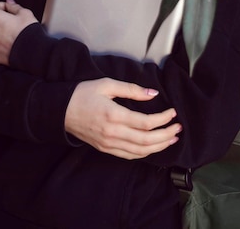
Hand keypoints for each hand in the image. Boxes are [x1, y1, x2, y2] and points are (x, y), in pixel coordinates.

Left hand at [0, 0, 37, 64]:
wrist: (33, 52)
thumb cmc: (29, 32)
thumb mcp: (25, 13)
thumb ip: (13, 6)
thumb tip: (8, 2)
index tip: (5, 9)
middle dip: (1, 22)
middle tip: (14, 24)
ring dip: (1, 34)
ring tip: (14, 36)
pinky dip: (1, 46)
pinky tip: (12, 45)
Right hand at [65, 78, 181, 159]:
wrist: (60, 111)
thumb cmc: (83, 93)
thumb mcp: (106, 84)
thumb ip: (131, 89)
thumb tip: (153, 94)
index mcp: (114, 114)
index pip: (146, 122)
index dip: (163, 119)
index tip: (173, 113)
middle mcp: (112, 132)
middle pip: (146, 140)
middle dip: (166, 135)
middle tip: (178, 129)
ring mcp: (109, 144)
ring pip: (140, 151)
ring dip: (159, 147)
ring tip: (171, 139)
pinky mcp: (105, 149)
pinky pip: (129, 156)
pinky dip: (144, 153)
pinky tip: (153, 147)